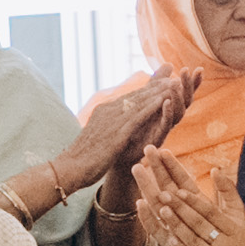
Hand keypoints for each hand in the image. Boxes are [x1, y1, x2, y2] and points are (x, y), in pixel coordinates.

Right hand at [48, 68, 191, 198]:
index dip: (147, 89)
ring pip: (140, 102)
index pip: (129, 98)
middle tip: (174, 76)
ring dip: (159, 91)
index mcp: (103, 112)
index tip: (163, 82)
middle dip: (156, 85)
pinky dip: (152, 106)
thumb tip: (115, 129)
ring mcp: (111, 120)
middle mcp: (107, 111)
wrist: (68, 170)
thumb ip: (107, 129)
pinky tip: (165, 101)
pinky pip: (138, 116)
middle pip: (136, 95)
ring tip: (175, 83)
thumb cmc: (82, 160)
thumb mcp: (97, 139)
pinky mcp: (116, 133)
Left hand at [132, 157, 244, 245]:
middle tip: (164, 194)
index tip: (180, 190)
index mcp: (242, 236)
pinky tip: (168, 240)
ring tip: (161, 211)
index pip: (214, 214)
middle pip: (199, 224)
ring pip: (193, 241)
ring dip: (175, 225)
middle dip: (180, 207)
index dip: (195, 201)